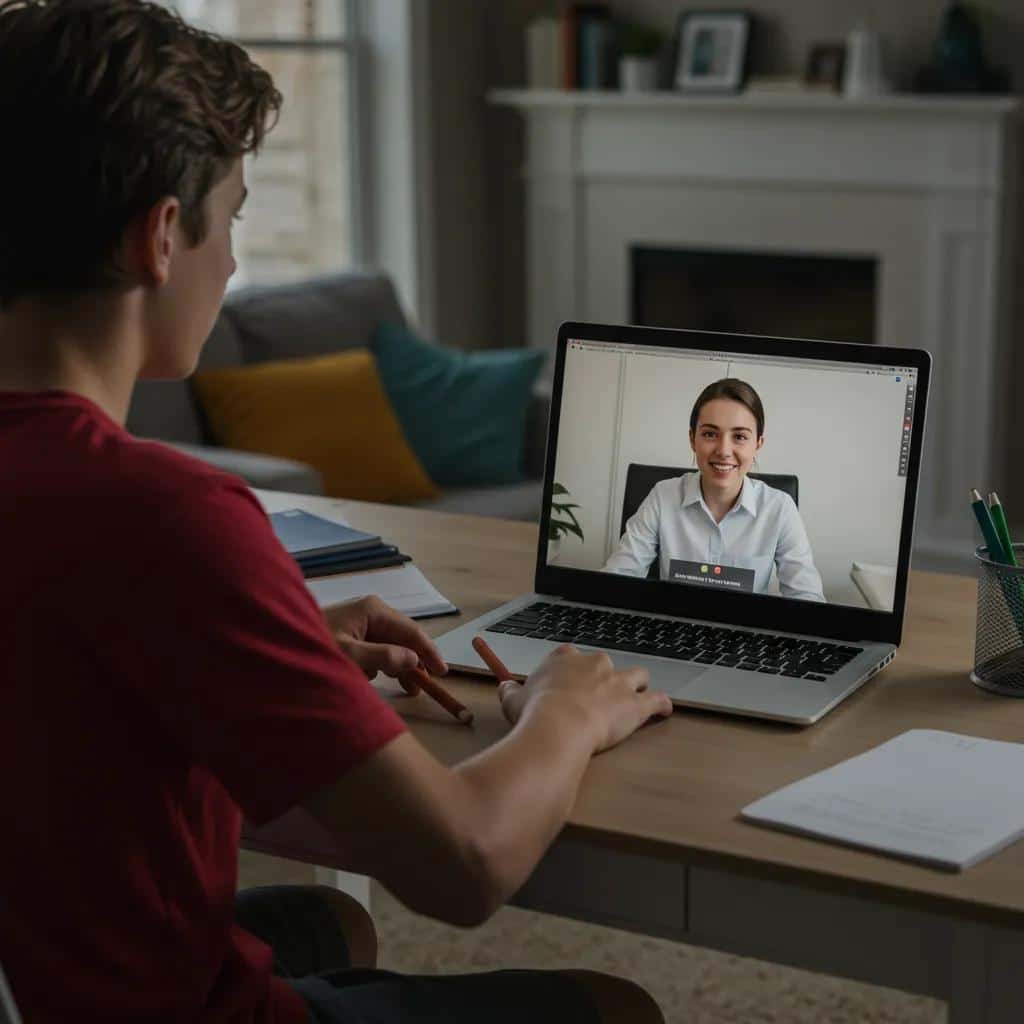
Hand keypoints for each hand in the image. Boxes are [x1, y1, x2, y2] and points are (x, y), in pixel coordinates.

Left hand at [327, 595, 446, 684]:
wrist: (279, 643)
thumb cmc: (316, 647)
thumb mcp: (351, 656)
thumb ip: (384, 657)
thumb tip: (414, 659)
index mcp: (374, 610)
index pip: (412, 631)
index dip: (429, 652)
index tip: (442, 672)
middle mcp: (372, 612)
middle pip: (404, 638)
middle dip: (414, 662)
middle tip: (421, 688)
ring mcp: (362, 622)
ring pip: (392, 645)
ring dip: (400, 666)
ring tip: (408, 689)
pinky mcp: (353, 633)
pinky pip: (378, 649)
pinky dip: (383, 664)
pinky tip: (378, 677)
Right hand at [496, 645, 672, 753]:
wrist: (559, 726)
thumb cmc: (534, 712)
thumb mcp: (513, 700)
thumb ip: (511, 691)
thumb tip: (503, 687)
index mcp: (565, 659)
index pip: (571, 655)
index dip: (571, 670)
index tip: (567, 682)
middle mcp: (595, 664)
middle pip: (605, 663)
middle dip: (604, 677)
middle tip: (597, 696)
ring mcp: (618, 682)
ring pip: (637, 675)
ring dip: (636, 686)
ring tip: (634, 697)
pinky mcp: (636, 703)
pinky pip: (656, 700)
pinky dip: (661, 706)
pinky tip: (664, 711)